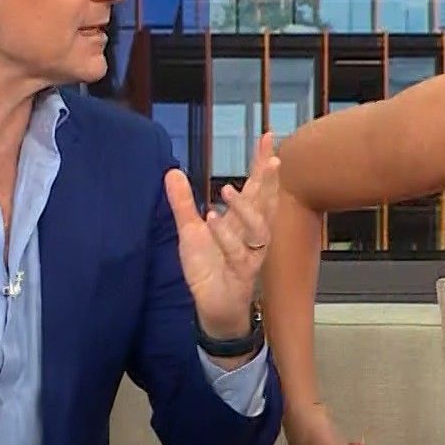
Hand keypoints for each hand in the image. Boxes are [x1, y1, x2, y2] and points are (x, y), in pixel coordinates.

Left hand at [164, 132, 279, 338]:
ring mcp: (249, 254)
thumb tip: (172, 172)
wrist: (214, 306)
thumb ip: (182, 204)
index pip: (256, 187)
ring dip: (245, 208)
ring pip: (258, 229)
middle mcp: (251, 234)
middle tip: (272, 160)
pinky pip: (238, 254)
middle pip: (266, 203)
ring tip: (226, 189)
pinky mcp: (242, 274)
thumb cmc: (209, 268)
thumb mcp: (190, 232)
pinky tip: (212, 220)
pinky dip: (226, 238)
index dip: (262, 164)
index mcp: (243, 221)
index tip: (267, 137)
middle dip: (270, 182)